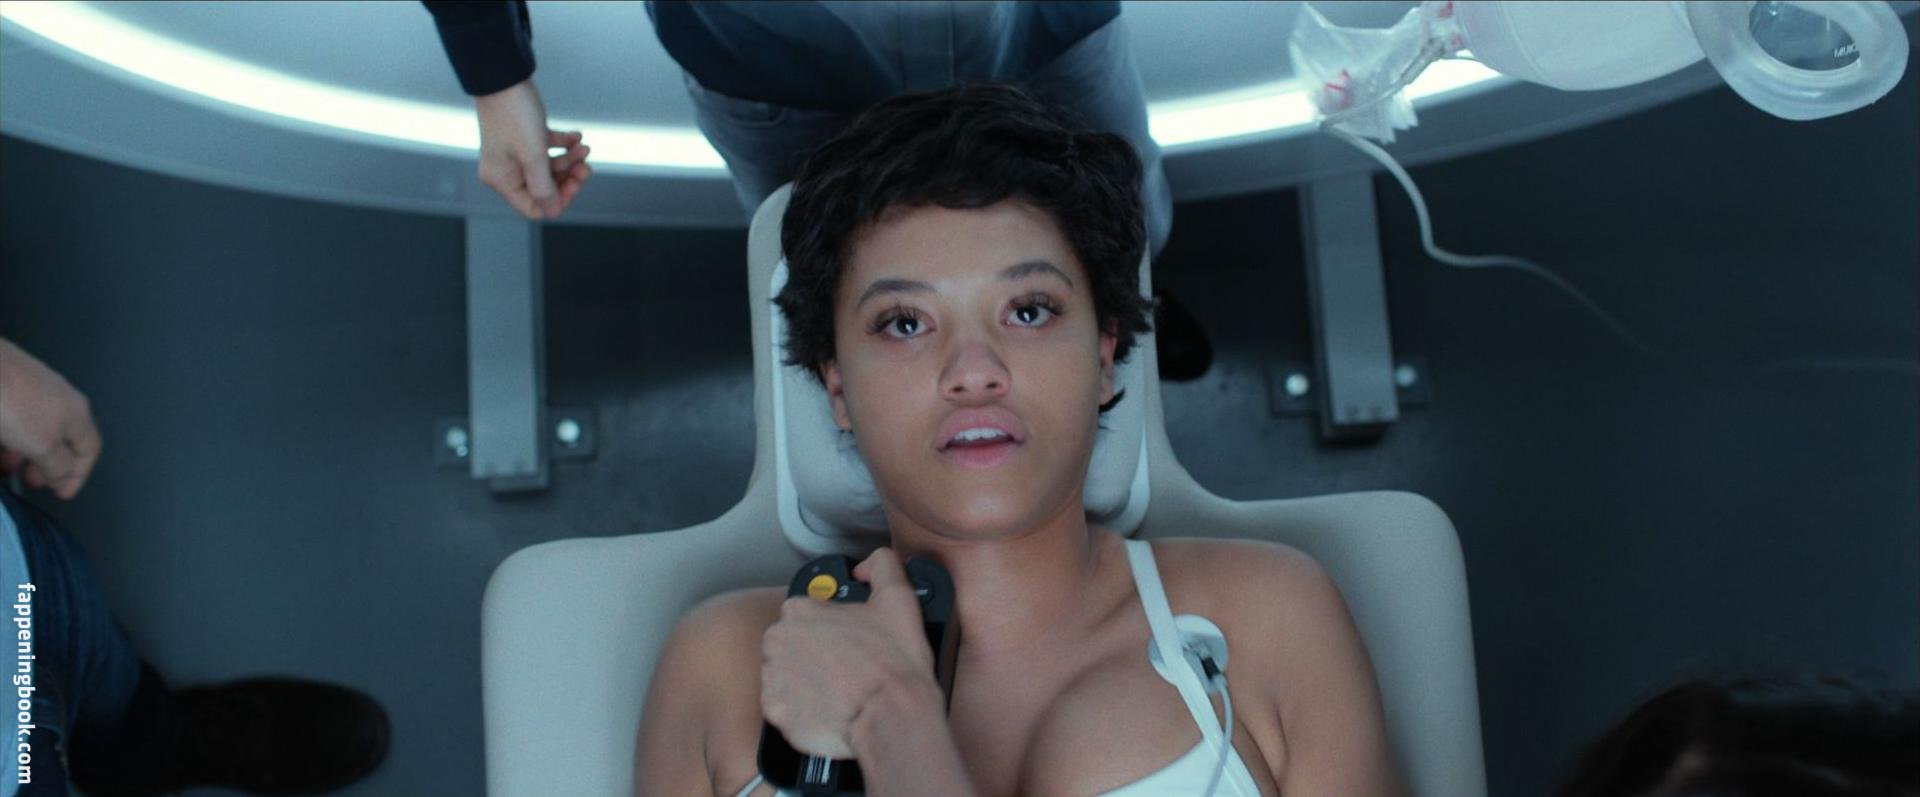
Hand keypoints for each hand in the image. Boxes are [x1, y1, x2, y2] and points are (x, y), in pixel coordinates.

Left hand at [0, 339, 101, 499]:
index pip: (90, 450)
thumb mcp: (42, 445)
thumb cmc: (11, 400)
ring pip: (35, 430)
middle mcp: (61, 400)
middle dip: (48, 465)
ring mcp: (35, 390)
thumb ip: (58, 466)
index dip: (79, 475)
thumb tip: (64, 478)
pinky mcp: (11, 386)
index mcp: (78, 414)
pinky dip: (9, 437)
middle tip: (33, 482)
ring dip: (24, 453)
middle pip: (62, 440)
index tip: (63, 492)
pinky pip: (15, 419)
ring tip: (7, 466)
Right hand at [474, 78, 591, 219]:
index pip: (534, 207)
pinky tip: (576, 137)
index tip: (575, 185)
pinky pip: (550, 148)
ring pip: (550, 168)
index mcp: (503, 180)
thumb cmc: (513, 115)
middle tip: (585, 167)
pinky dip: (565, 145)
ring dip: (570, 160)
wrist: (505, 77)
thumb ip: (543, 188)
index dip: (558, 200)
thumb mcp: (532, 156)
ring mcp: (517, 153)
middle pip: (545, 188)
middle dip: (568, 178)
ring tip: (583, 148)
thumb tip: (552, 210)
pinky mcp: (526, 137)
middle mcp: (508, 169)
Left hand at [761, 547, 936, 760]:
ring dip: (806, 683)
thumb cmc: (894, 664)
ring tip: (840, 691)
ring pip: (786, 677)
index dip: (829, 630)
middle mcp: (778, 642)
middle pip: (791, 646)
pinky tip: (831, 710)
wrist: (892, 718)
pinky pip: (785, 709)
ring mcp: (773, 679)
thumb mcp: (899, 598)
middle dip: (813, 656)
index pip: (805, 615)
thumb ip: (881, 566)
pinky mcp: (777, 714)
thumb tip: (864, 566)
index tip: (846, 643)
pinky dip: (803, 711)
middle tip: (846, 669)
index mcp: (800, 611)